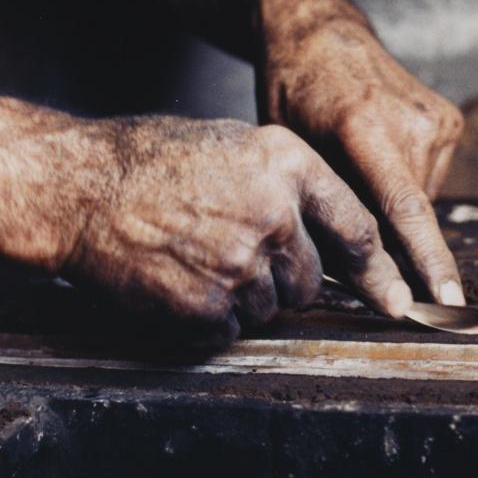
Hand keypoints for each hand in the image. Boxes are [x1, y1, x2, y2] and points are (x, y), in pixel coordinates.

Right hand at [62, 117, 412, 345]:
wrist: (80, 189)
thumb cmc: (152, 162)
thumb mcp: (235, 146)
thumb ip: (289, 187)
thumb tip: (329, 240)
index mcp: (287, 166)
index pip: (357, 229)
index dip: (378, 271)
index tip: (397, 301)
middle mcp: (274, 214)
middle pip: (312, 282)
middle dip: (284, 281)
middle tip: (233, 255)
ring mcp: (241, 263)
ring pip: (271, 309)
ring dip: (243, 298)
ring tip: (196, 259)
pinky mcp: (207, 306)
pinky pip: (230, 331)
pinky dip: (208, 318)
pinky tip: (178, 281)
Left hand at [262, 21, 465, 305]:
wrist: (318, 30)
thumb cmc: (291, 89)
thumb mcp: (291, 148)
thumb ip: (326, 203)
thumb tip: (353, 272)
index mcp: (363, 124)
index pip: (405, 209)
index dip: (428, 262)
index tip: (449, 302)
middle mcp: (409, 120)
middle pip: (410, 214)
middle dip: (390, 244)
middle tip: (362, 246)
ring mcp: (435, 119)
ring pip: (420, 201)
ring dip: (392, 211)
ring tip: (358, 174)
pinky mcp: (449, 121)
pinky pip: (427, 179)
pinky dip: (403, 186)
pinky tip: (376, 160)